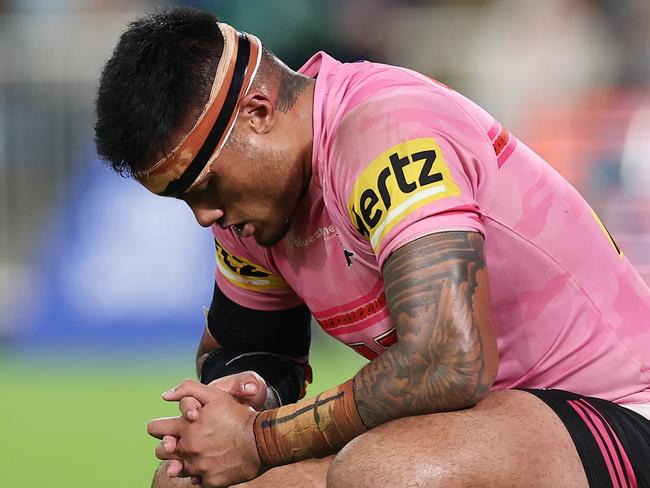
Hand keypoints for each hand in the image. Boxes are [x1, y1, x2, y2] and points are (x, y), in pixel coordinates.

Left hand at [148, 382, 263, 486]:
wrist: (262, 440)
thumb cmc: (238, 416)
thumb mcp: (215, 395)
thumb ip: (188, 390)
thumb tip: (164, 397)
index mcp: (184, 428)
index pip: (154, 429)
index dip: (161, 426)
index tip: (172, 427)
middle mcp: (187, 449)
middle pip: (160, 452)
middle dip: (168, 445)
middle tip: (183, 441)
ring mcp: (197, 468)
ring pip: (174, 469)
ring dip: (182, 461)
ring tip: (198, 453)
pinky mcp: (209, 482)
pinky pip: (195, 481)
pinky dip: (201, 473)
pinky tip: (212, 463)